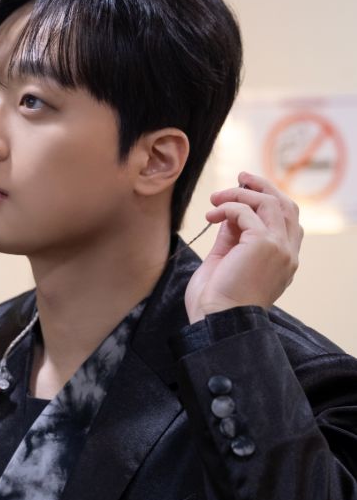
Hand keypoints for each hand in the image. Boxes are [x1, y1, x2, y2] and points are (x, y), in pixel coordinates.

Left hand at [184, 172, 303, 323]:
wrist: (217, 321)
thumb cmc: (217, 300)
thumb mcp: (227, 260)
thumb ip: (234, 236)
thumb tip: (230, 212)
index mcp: (282, 261)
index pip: (286, 221)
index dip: (268, 201)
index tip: (245, 192)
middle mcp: (288, 254)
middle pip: (285, 206)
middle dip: (263, 187)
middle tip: (241, 177)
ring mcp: (279, 248)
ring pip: (269, 203)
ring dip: (239, 195)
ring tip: (215, 200)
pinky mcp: (264, 244)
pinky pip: (246, 212)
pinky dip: (228, 208)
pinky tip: (211, 215)